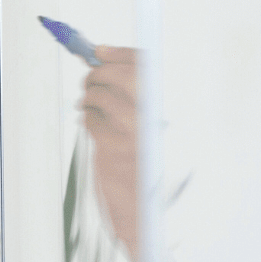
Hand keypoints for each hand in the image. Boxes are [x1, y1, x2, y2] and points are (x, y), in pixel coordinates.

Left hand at [81, 46, 140, 261]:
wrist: (148, 211)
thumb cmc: (152, 167)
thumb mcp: (155, 129)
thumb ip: (138, 94)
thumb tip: (106, 58)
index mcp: (173, 106)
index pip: (148, 64)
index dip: (120, 53)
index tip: (101, 50)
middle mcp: (158, 115)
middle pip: (122, 74)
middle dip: (100, 72)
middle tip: (90, 79)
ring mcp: (135, 131)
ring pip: (101, 95)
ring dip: (89, 96)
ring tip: (88, 104)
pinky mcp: (113, 146)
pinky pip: (91, 119)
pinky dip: (87, 118)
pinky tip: (90, 123)